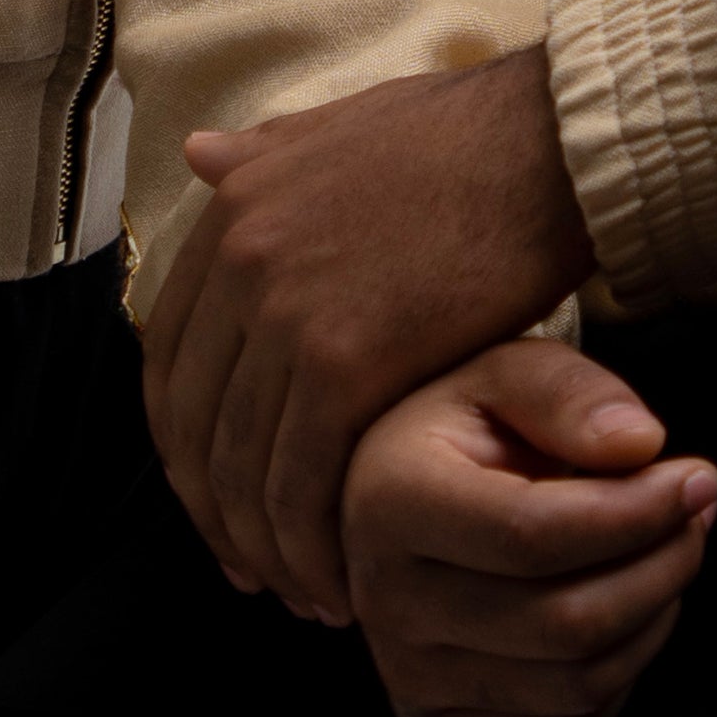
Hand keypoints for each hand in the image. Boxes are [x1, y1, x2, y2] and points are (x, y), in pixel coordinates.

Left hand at [144, 47, 598, 622]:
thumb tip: (199, 152)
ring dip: (264, 548)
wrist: (549, 137)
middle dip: (217, 516)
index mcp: (232, 211)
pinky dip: (310, 544)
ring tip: (303, 592)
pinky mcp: (346, 361)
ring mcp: (285, 313)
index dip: (185, 446)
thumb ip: (266, 153)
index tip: (218, 499)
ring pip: (242, 467)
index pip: (167, 362)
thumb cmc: (469, 132)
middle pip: (194, 427)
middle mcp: (239, 261)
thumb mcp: (344, 125)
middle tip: (252, 571)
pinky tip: (342, 579)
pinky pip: (301, 479)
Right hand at [345, 341, 716, 716]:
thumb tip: (642, 447)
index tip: (698, 477)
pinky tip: (629, 608)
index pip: (534, 536)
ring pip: (577, 684)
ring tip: (668, 551)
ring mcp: (406, 676)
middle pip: (565, 624)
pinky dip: (624, 675)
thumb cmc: (472, 424)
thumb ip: (573, 394)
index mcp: (389, 501)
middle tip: (697, 514)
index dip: (637, 514)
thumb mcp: (511, 370)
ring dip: (655, 618)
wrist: (403, 489)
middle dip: (662, 567)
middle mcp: (382, 602)